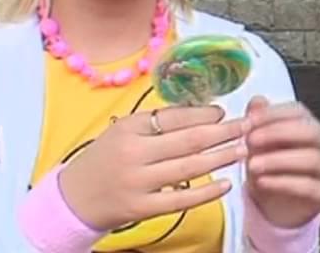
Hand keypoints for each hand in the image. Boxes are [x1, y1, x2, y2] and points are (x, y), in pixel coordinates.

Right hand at [57, 105, 247, 230]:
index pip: (174, 117)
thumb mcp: (124, 131)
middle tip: (246, 126)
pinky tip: (226, 184)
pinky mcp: (142, 208)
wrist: (72, 198)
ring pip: (189, 168)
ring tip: (243, 149)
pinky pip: (181, 200)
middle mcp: (133, 153)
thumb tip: (203, 112)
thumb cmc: (105, 159)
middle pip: (188, 140)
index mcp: (129, 128)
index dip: (204, 114)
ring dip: (220, 157)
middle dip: (223, 132)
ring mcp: (138, 182)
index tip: (224, 112)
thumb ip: (158, 123)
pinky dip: (206, 193)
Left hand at [244, 96, 319, 227]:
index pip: (299, 112)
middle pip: (311, 132)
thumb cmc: (269, 170)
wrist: (275, 208)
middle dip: (279, 133)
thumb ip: (258, 123)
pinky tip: (262, 182)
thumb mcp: (257, 146)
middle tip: (251, 140)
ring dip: (279, 160)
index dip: (274, 113)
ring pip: (313, 159)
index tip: (249, 120)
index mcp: (309, 127)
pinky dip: (284, 183)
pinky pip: (310, 187)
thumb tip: (256, 101)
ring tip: (252, 165)